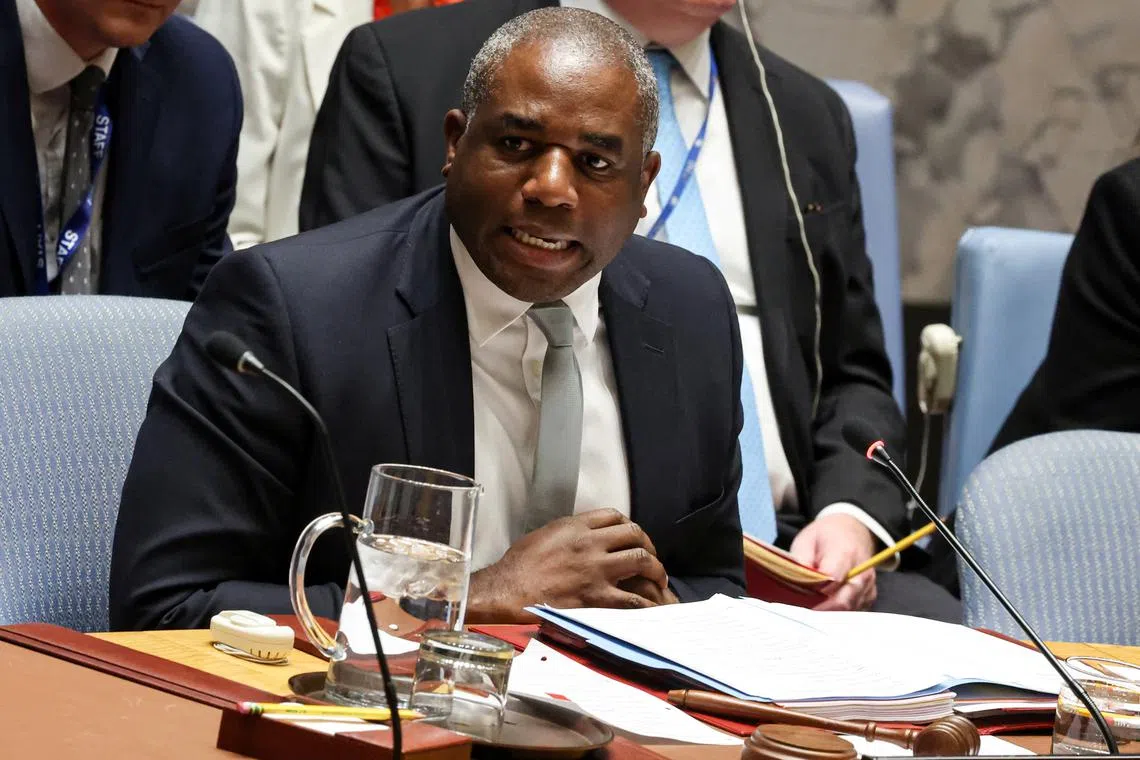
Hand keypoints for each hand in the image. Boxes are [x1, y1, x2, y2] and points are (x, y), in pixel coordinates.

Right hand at [465, 509, 668, 622]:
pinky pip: (633, 599)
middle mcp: (590, 544)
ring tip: (659, 580)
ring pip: (641, 561)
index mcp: (575, 527)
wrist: (506, 593)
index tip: (631, 536)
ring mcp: (596, 571)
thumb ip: (567, 534)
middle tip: (651, 558)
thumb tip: (581, 538)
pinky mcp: (597, 598)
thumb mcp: (542, 536)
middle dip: (648, 545)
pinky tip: (651, 606)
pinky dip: (647, 603)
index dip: (628, 525)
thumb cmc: (517, 567)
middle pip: (634, 535)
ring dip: (655, 570)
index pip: (613, 515)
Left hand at [789, 513, 877, 610]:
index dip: (815, 590)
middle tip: (802, 609)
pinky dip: (839, 611)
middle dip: (820, 608)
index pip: (832, 579)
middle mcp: (862, 571)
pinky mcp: (870, 595)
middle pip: (843, 600)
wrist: (852, 530)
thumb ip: (801, 562)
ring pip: (848, 609)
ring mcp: (869, 585)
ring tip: (813, 603)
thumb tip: (797, 583)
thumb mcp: (806, 540)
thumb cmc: (826, 536)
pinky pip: (854, 610)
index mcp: (845, 552)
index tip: (800, 596)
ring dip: (829, 611)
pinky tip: (827, 601)